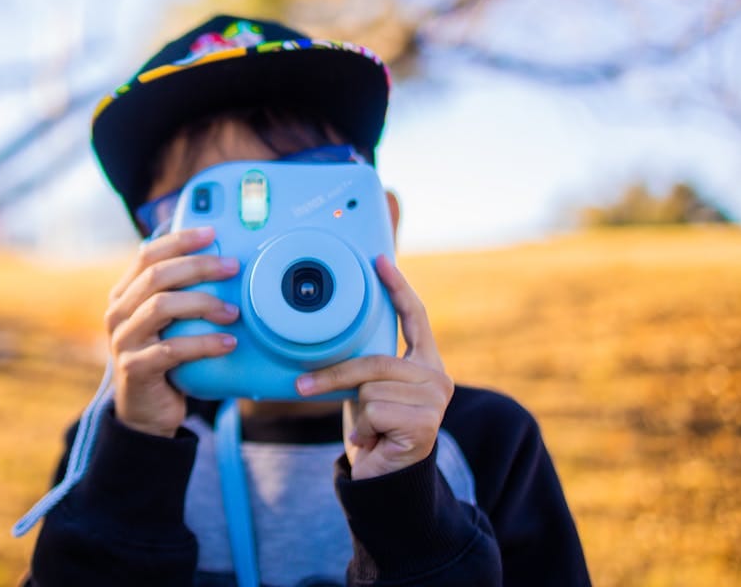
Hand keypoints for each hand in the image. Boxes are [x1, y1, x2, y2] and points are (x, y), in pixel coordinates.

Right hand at [104, 226, 240, 437]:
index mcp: (124, 294)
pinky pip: (173, 349)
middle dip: (198, 266)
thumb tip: (222, 262)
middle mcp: (118, 313)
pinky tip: (228, 343)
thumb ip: (179, 294)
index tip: (212, 233)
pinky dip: (205, 344)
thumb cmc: (164, 358)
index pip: (147, 255)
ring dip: (203, 303)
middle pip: (157, 276)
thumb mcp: (167, 323)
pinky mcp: (135, 368)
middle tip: (232, 267)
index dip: (179, 240)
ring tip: (233, 311)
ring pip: (161, 307)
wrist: (146, 411)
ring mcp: (123, 341)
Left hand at [295, 254, 453, 479]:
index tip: (379, 260)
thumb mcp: (367, 389)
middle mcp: (437, 377)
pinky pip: (375, 409)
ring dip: (356, 412)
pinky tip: (376, 441)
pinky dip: (364, 427)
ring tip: (369, 429)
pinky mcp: (426, 422)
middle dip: (335, 375)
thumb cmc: (374, 430)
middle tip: (302, 385)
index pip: (415, 317)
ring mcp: (436, 400)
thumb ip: (365, 365)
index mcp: (424, 363)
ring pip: (371, 387)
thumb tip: (326, 333)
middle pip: (375, 360)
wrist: (386, 480)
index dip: (397, 287)